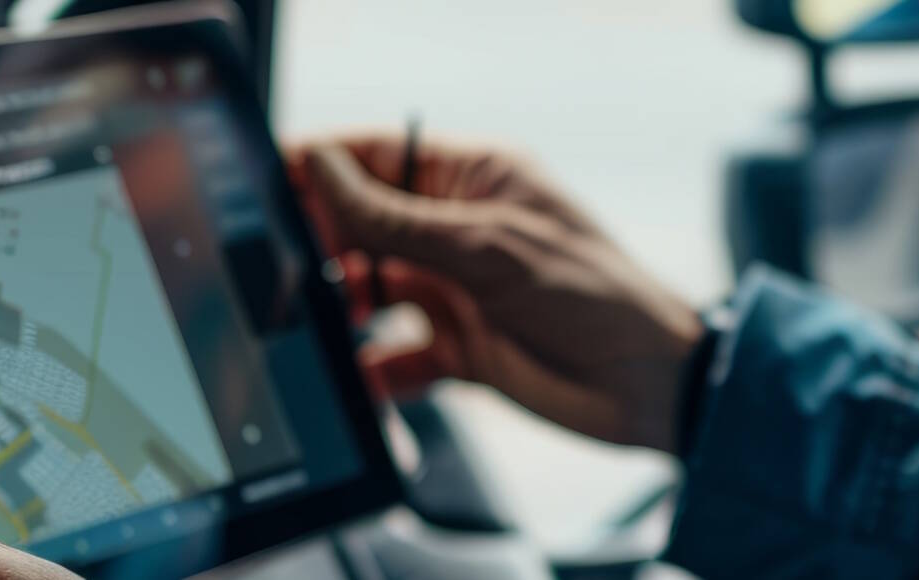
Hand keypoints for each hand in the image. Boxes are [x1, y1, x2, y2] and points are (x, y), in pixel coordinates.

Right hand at [286, 135, 702, 452]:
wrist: (652, 390)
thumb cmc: (596, 297)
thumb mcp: (486, 248)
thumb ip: (394, 217)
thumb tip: (319, 168)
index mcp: (471, 179)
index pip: (375, 155)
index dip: (319, 165)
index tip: (266, 180)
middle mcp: (455, 230)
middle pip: (359, 224)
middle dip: (323, 245)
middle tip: (293, 268)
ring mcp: (453, 289)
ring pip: (368, 290)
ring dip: (342, 309)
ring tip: (325, 323)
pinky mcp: (456, 348)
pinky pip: (393, 355)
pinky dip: (375, 369)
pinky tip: (364, 378)